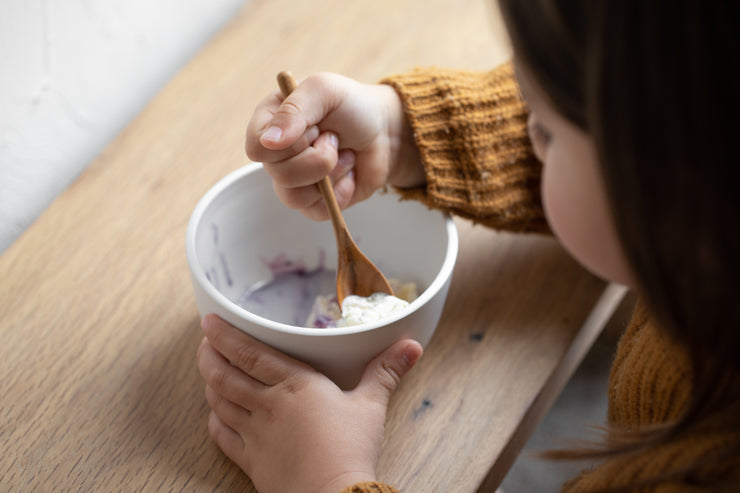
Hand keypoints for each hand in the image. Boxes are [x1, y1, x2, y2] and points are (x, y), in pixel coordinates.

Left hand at [196, 314, 422, 492]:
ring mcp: (255, 433)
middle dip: (209, 355)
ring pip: (220, 401)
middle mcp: (268, 404)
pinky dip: (214, 419)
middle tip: (205, 342)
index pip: (250, 353)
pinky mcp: (251, 460)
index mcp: (295, 384)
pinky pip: (222, 435)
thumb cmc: (351, 449)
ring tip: (207, 369)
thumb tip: (411, 347)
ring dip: (209, 382)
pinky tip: (215, 412)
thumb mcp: (372, 405)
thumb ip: (386, 372)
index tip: (210, 322)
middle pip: (225, 374)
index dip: (226, 336)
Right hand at [245, 73, 423, 219]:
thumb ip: (294, 110)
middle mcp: (276, 155)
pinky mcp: (314, 203)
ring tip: (343, 155)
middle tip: (333, 137)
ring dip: (331, 174)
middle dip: (319, 156)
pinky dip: (341, 192)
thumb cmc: (352, 106)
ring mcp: (294, 182)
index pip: (256, 147)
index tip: (313, 127)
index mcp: (269, 123)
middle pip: (279, 174)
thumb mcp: (324, 90)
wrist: (384, 131)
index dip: (287, 143)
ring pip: (295, 197)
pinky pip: (317, 211)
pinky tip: (348, 173)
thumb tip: (269, 141)